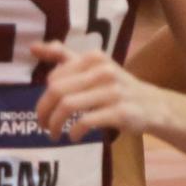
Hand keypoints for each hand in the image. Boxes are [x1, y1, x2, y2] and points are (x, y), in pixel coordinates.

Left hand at [32, 42, 165, 139]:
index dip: (44, 96)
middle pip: (57, 90)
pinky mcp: (120, 112)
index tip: (45, 109)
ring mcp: (112, 91)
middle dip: (44, 111)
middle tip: (41, 125)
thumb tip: (32, 47)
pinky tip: (73, 137)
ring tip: (53, 134)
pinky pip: (86, 121)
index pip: (55, 77)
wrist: (153, 105)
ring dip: (55, 123)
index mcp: (93, 57)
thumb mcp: (94, 67)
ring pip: (68, 105)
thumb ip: (64, 56)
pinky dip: (74, 132)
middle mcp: (102, 70)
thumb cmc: (118, 87)